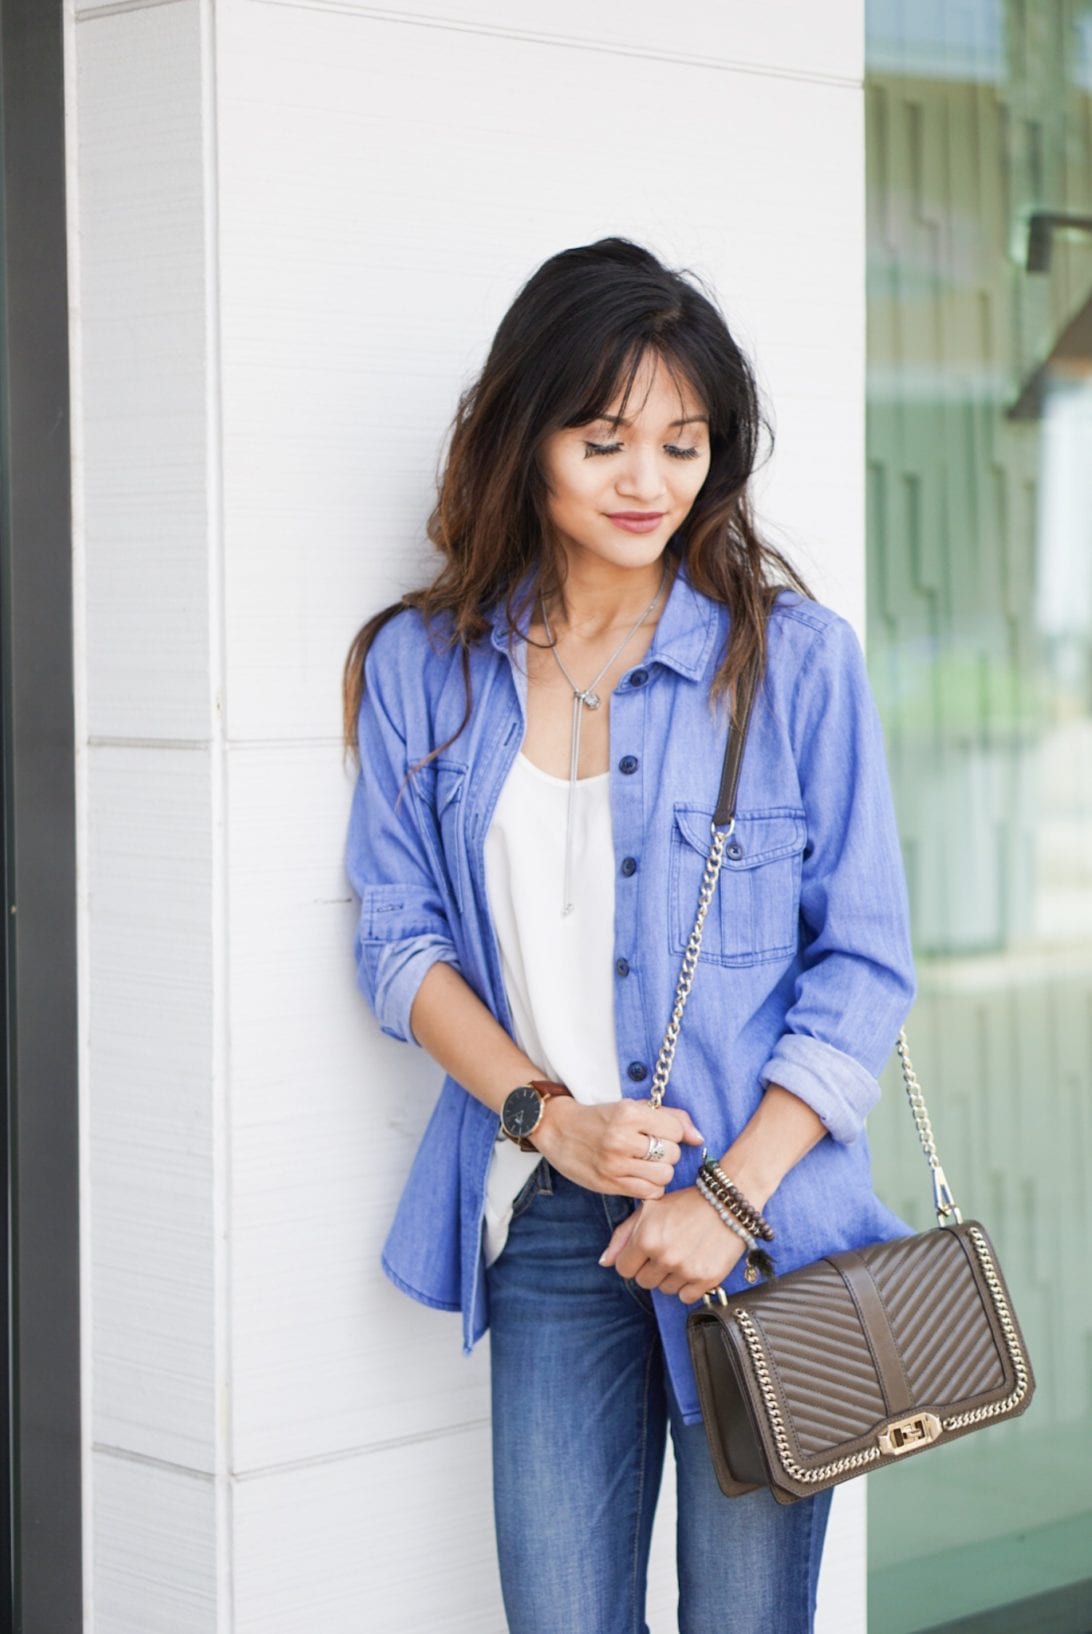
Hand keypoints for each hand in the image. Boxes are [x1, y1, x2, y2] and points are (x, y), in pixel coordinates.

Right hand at [532, 1097, 703, 1198]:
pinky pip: (649, 1192)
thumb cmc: (600, 1117)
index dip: (673, 1133)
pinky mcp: (609, 1184)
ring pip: (664, 1176)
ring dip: (660, 1172)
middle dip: (667, 1153)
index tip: (660, 1132)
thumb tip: (699, 1138)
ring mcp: (614, 1163)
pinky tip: (639, 1177)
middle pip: (672, 1154)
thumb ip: (670, 1117)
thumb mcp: (632, 1107)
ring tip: (646, 1164)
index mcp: (629, 1113)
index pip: (676, 1130)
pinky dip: (650, 1187)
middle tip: (651, 1149)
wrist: (558, 1129)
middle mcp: (621, 1138)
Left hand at [598, 1186, 745, 1303]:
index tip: (646, 1251)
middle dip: (651, 1268)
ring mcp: (686, 1269)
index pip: (624, 1270)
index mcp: (646, 1238)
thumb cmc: (686, 1203)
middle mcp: (664, 1256)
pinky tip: (695, 1264)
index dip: (633, 1260)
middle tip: (668, 1249)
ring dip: (671, 1277)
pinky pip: (686, 1297)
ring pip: (665, 1290)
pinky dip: (689, 1286)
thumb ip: (622, 1236)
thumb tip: (604, 1262)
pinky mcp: (706, 1279)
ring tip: (684, 1253)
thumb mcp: (648, 1209)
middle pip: (644, 1282)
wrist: (728, 1202)